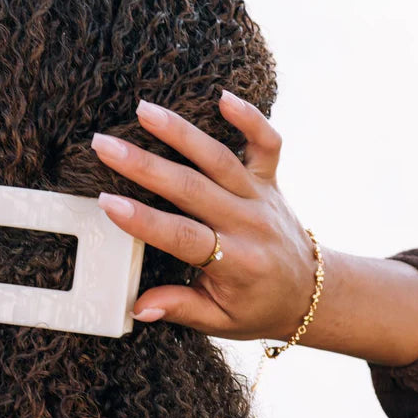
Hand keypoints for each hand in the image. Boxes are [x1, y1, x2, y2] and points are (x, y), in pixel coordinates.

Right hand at [91, 91, 317, 341]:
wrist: (311, 293)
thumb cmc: (258, 308)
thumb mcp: (219, 321)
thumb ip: (179, 308)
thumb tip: (139, 307)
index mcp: (235, 263)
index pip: (182, 236)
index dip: (143, 219)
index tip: (107, 201)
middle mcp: (248, 223)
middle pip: (192, 188)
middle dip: (144, 165)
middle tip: (105, 145)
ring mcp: (261, 197)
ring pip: (219, 158)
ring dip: (180, 131)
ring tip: (144, 110)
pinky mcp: (270, 180)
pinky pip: (267, 143)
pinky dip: (250, 118)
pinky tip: (222, 96)